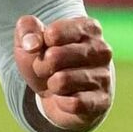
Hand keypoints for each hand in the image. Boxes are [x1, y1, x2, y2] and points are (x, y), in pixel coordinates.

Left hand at [14, 15, 112, 130]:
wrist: (57, 93)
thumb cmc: (45, 59)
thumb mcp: (29, 38)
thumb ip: (27, 29)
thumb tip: (32, 44)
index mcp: (88, 27)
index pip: (53, 34)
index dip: (38, 45)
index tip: (44, 48)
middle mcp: (102, 49)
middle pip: (55, 57)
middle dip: (41, 66)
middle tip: (46, 70)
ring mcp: (105, 76)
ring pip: (62, 81)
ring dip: (51, 85)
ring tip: (57, 83)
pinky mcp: (103, 101)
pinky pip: (73, 104)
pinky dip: (61, 102)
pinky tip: (67, 98)